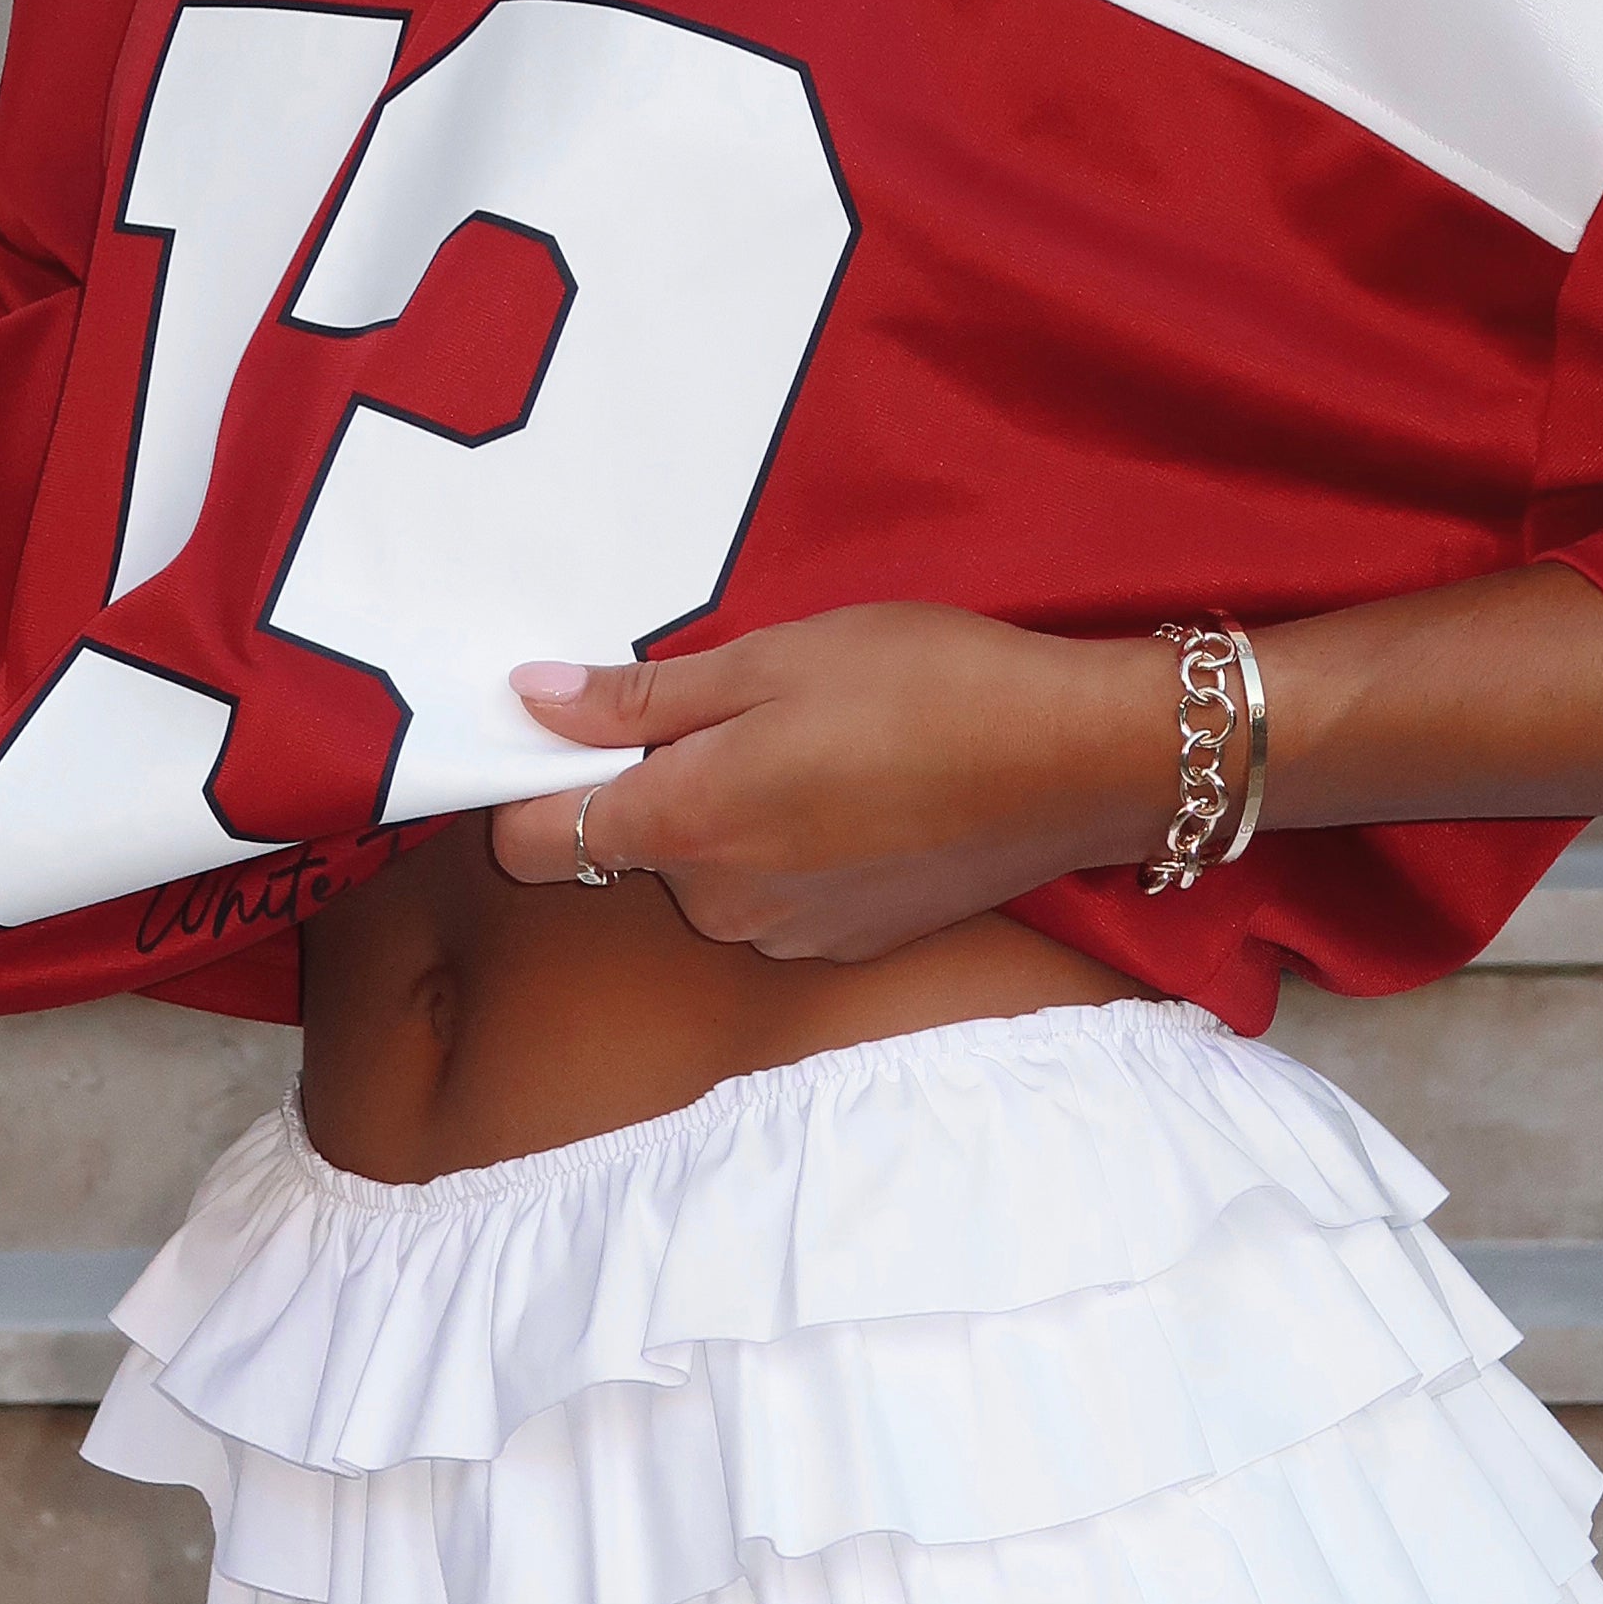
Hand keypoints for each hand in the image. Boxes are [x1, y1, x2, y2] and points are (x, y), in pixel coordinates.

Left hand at [491, 604, 1176, 961]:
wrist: (1076, 762)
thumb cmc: (927, 686)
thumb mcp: (771, 659)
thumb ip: (640, 699)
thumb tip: (530, 702)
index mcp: (686, 828)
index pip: (536, 844)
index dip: (526, 786)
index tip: (556, 732)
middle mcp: (722, 903)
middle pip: (631, 851)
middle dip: (660, 784)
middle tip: (743, 705)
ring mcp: (786, 934)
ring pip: (710, 871)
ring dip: (734, 813)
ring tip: (818, 743)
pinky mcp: (846, 944)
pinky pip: (777, 893)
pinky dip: (795, 846)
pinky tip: (862, 791)